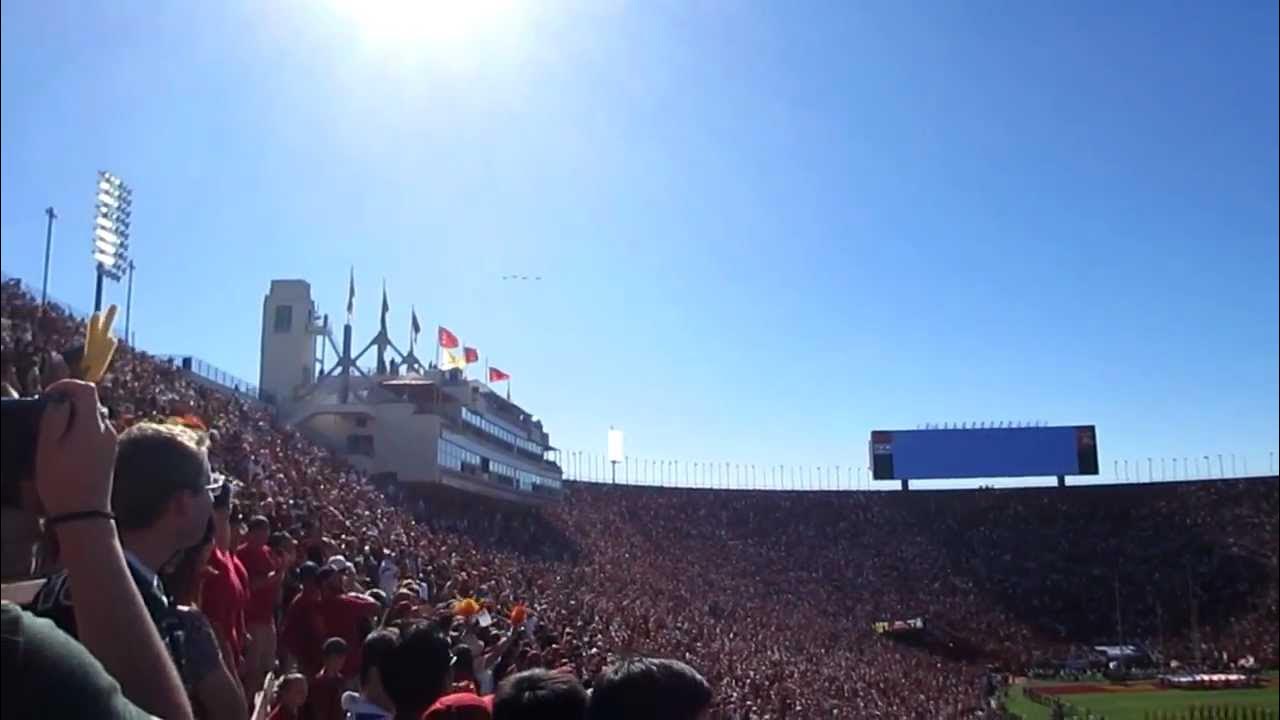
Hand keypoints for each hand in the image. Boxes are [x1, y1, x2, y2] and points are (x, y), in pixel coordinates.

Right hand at [35, 380, 116, 516]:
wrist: (84, 513)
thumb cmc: (61, 480)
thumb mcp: (48, 447)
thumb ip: (55, 418)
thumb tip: (61, 399)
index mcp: (93, 425)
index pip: (87, 389)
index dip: (66, 385)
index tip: (47, 396)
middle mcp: (107, 429)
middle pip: (91, 402)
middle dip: (69, 402)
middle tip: (47, 417)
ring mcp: (111, 442)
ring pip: (93, 417)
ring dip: (74, 417)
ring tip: (54, 435)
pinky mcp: (110, 453)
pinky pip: (96, 431)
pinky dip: (81, 430)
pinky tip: (67, 447)